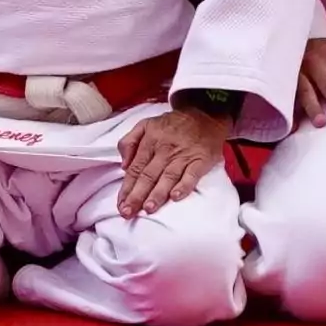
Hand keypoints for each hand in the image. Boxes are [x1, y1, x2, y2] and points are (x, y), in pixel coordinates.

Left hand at [115, 99, 231, 218]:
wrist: (205, 114)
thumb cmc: (173, 124)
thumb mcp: (146, 124)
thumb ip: (130, 141)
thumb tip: (123, 165)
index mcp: (150, 141)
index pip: (135, 168)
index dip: (127, 188)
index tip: (120, 204)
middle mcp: (165, 149)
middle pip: (149, 175)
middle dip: (137, 195)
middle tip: (128, 212)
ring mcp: (184, 155)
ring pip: (168, 176)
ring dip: (158, 193)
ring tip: (148, 208)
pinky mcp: (201, 159)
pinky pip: (192, 174)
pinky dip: (184, 186)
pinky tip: (176, 197)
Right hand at [293, 35, 325, 127]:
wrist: (292, 39)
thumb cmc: (325, 52)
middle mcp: (315, 62)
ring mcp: (298, 71)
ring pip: (306, 91)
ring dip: (314, 108)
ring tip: (322, 124)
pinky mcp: (284, 81)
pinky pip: (288, 98)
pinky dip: (291, 111)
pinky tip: (295, 125)